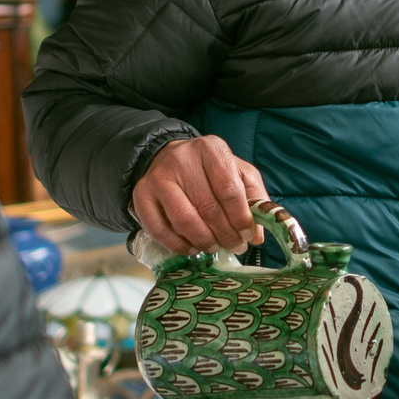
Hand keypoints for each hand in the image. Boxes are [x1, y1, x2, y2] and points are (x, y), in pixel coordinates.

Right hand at [132, 135, 267, 255]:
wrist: (168, 158)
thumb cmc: (209, 170)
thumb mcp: (238, 173)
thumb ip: (253, 198)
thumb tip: (257, 235)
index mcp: (211, 149)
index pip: (229, 189)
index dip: (241, 218)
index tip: (248, 236)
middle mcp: (182, 159)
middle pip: (208, 207)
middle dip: (225, 234)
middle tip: (235, 247)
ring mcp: (158, 177)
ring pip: (184, 220)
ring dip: (204, 241)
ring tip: (215, 248)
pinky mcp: (141, 194)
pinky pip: (160, 229)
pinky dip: (179, 245)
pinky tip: (193, 248)